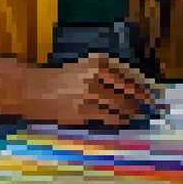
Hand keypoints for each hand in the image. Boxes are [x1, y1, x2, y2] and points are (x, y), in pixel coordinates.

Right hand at [19, 53, 157, 127]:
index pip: (125, 75)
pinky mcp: (83, 112)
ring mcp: (90, 95)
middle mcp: (95, 77)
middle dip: (138, 98)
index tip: (148, 91)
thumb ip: (103, 71)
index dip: (138, 85)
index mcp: (96, 63)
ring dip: (130, 110)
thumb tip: (128, 82)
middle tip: (148, 104)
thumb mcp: (83, 67)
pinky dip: (118, 119)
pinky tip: (123, 120)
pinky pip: (107, 117)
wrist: (34, 89)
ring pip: (118, 105)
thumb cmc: (60, 78)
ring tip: (137, 113)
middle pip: (125, 90)